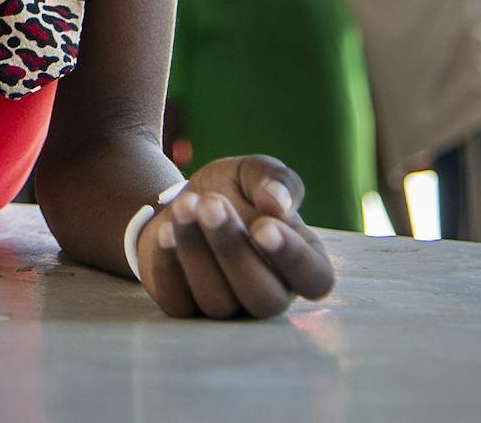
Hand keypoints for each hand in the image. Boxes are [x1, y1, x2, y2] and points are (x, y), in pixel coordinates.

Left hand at [138, 156, 335, 318]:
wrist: (181, 200)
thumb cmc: (231, 190)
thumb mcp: (253, 173)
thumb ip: (275, 180)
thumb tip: (278, 203)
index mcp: (300, 261)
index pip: (315, 279)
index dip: (293, 258)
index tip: (262, 225)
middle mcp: (269, 293)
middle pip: (264, 297)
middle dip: (233, 250)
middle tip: (210, 203)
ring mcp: (228, 308)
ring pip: (218, 302)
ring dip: (197, 250)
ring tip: (183, 205)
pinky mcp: (186, 307)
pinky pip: (179, 302)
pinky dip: (170, 267)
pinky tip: (164, 232)